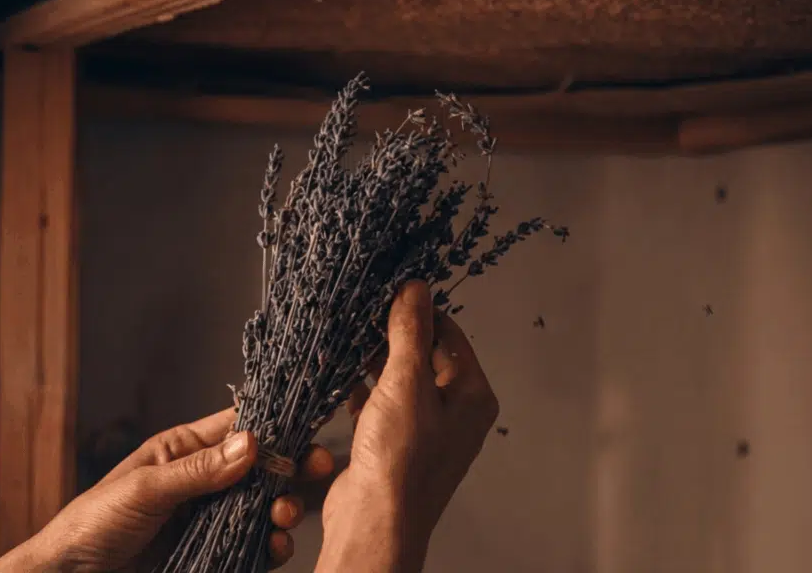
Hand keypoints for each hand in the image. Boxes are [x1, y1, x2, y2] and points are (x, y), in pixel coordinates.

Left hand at [0, 408, 333, 571]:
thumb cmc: (93, 523)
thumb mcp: (145, 489)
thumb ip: (199, 470)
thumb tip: (252, 442)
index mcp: (184, 450)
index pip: (238, 427)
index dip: (274, 425)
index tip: (308, 429)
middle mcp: (203, 480)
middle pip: (261, 467)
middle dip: (290, 468)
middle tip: (314, 471)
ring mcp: (209, 517)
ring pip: (262, 505)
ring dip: (283, 507)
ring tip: (285, 516)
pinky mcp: (211, 552)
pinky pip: (252, 543)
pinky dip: (271, 543)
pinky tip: (276, 544)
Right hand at [316, 280, 498, 572]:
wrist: (374, 521)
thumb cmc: (400, 461)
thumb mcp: (407, 383)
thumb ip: (411, 333)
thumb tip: (416, 290)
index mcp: (471, 397)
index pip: (451, 337)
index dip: (421, 312)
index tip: (393, 292)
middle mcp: (454, 414)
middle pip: (425, 357)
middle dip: (394, 336)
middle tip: (365, 312)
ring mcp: (424, 431)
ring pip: (400, 381)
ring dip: (375, 361)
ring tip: (348, 337)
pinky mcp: (395, 446)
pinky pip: (380, 405)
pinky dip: (363, 390)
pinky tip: (340, 375)